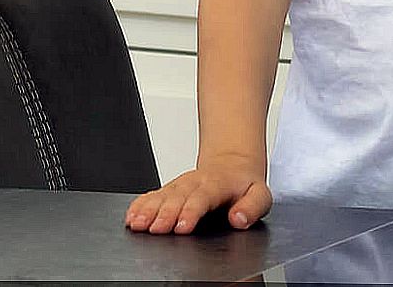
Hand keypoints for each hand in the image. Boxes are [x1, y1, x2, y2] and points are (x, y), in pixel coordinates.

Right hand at [123, 152, 271, 233]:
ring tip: (138, 224)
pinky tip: (132, 217)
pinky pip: (152, 195)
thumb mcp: (260, 194)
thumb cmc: (244, 185)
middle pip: (178, 198)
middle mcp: (196, 183)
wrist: (233, 164)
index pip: (203, 198)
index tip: (182, 226)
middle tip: (156, 229)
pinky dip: (140, 205)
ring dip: (149, 210)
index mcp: (218, 184)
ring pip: (162, 196)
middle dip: (166, 214)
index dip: (191, 211)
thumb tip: (239, 219)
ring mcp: (180, 186)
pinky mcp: (169, 190)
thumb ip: (253, 207)